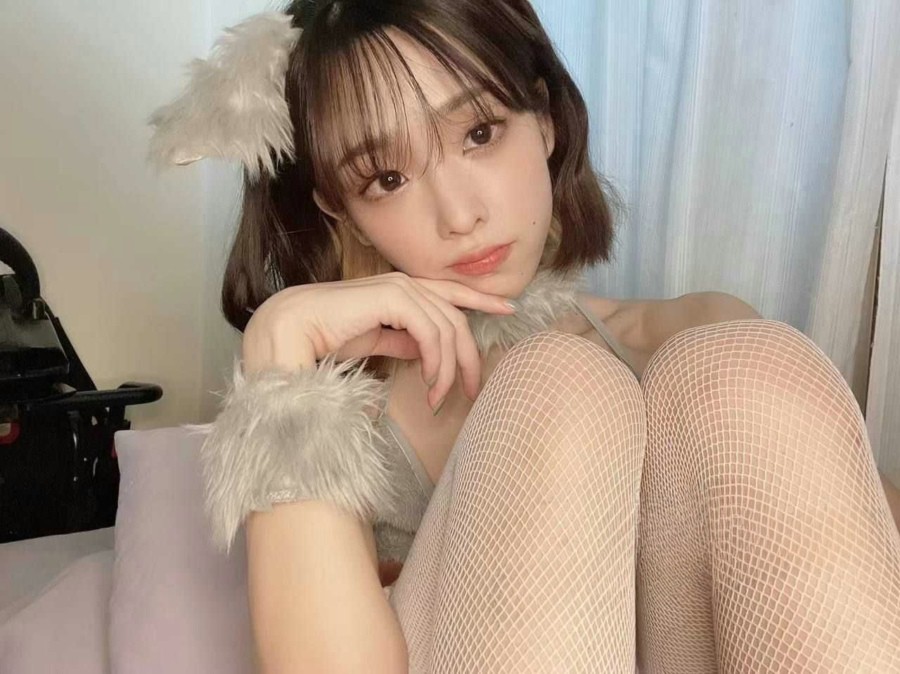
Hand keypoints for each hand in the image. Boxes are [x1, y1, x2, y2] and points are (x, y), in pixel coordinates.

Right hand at [241, 271, 515, 407]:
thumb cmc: (325, 337)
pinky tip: (429, 384)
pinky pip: (432, 333)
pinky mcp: (393, 298)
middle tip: (470, 389)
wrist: (290, 331)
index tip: (508, 309)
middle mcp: (405, 284)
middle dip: (469, 356)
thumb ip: (403, 340)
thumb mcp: (376, 340)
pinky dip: (436, 363)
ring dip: (447, 369)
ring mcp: (400, 287)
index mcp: (401, 290)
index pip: (451, 292)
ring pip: (448, 328)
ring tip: (437, 398)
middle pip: (457, 318)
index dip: (481, 299)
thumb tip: (427, 351)